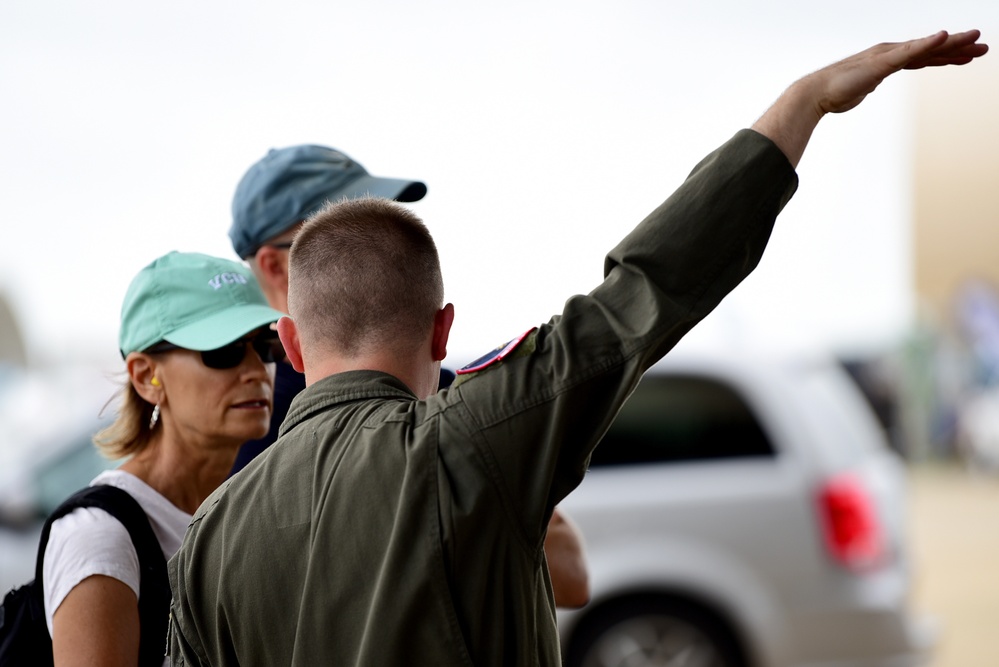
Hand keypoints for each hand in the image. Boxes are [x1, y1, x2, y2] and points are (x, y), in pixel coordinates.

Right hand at [752, 30, 987, 166]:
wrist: (814, 93)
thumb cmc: (833, 94)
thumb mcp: (858, 89)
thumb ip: (866, 85)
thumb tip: (865, 87)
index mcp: (887, 60)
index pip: (923, 57)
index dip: (946, 55)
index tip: (967, 56)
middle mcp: (890, 54)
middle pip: (930, 50)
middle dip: (958, 47)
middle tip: (984, 46)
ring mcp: (886, 56)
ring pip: (926, 48)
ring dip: (952, 44)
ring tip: (976, 40)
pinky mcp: (881, 62)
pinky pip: (910, 51)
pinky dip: (927, 43)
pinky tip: (944, 37)